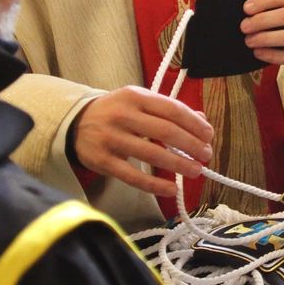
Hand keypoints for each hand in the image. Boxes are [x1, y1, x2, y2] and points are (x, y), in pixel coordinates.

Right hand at [69, 85, 213, 195]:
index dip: (194, 124)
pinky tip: (172, 188)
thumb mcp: (139, 101)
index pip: (172, 109)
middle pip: (165, 131)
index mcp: (135, 96)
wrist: (74, 122)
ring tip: (195, 171)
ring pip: (151, 154)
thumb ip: (168, 109)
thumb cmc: (116, 111)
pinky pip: (133, 176)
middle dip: (191, 145)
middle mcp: (123, 115)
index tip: (209, 136)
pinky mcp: (102, 161)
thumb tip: (201, 120)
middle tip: (206, 155)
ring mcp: (111, 138)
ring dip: (178, 164)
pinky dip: (155, 184)